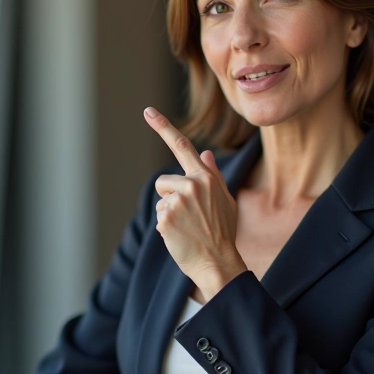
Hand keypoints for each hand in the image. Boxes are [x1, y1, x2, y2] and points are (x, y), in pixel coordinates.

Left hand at [144, 107, 247, 300]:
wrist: (219, 262)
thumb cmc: (223, 232)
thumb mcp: (225, 200)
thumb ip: (213, 175)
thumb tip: (204, 153)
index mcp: (206, 177)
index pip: (182, 145)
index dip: (163, 126)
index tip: (148, 111)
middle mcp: (192, 184)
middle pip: (164, 182)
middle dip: (170, 197)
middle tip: (189, 218)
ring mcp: (178, 200)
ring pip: (160, 200)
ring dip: (168, 213)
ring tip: (187, 227)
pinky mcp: (166, 216)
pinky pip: (159, 216)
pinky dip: (166, 228)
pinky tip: (181, 236)